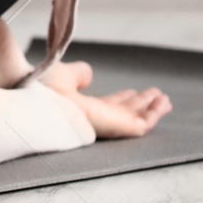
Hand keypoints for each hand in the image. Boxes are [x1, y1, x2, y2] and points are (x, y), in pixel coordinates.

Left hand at [37, 60, 171, 138]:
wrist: (37, 99)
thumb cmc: (42, 89)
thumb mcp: (64, 75)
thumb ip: (78, 74)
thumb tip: (88, 75)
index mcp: (82, 107)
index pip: (108, 106)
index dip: (123, 99)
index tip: (134, 91)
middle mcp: (95, 118)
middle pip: (124, 113)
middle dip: (141, 105)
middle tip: (157, 97)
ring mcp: (105, 124)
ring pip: (135, 120)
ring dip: (152, 109)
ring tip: (165, 99)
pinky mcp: (115, 128)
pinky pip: (141, 125)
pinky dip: (154, 115)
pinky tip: (163, 103)